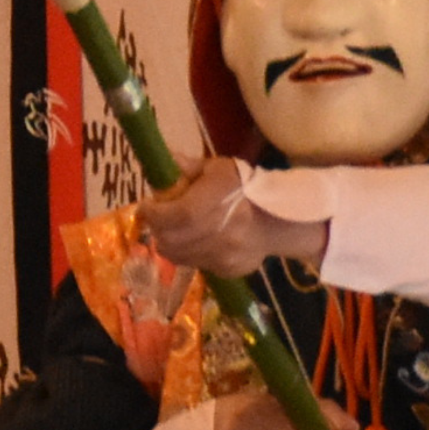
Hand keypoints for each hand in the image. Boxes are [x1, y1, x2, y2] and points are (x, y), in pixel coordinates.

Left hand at [140, 156, 328, 276]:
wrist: (281, 220)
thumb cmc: (247, 189)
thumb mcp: (220, 169)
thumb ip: (190, 168)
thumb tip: (166, 159)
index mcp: (218, 202)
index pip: (177, 215)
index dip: (155, 213)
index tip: (147, 205)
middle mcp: (220, 232)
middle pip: (171, 240)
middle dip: (158, 229)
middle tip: (158, 218)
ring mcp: (224, 256)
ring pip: (178, 256)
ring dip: (170, 242)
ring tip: (175, 229)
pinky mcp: (227, 271)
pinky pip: (195, 265)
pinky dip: (188, 253)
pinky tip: (197, 240)